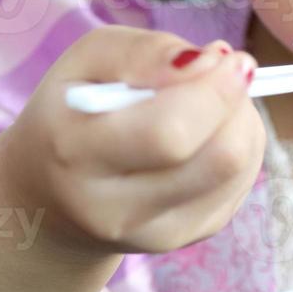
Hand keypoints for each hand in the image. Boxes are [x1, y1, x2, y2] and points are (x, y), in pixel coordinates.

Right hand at [0, 25, 266, 259]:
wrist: (49, 198)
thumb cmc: (71, 113)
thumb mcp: (85, 61)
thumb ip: (142, 51)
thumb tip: (208, 61)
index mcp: (75, 154)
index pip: (170, 132)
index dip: (213, 89)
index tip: (225, 56)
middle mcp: (114, 208)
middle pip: (219, 157)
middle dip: (236, 102)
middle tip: (228, 71)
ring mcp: (155, 235)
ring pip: (239, 168)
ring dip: (242, 120)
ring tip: (213, 100)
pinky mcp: (187, 240)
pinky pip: (240, 184)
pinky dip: (240, 146)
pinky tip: (210, 132)